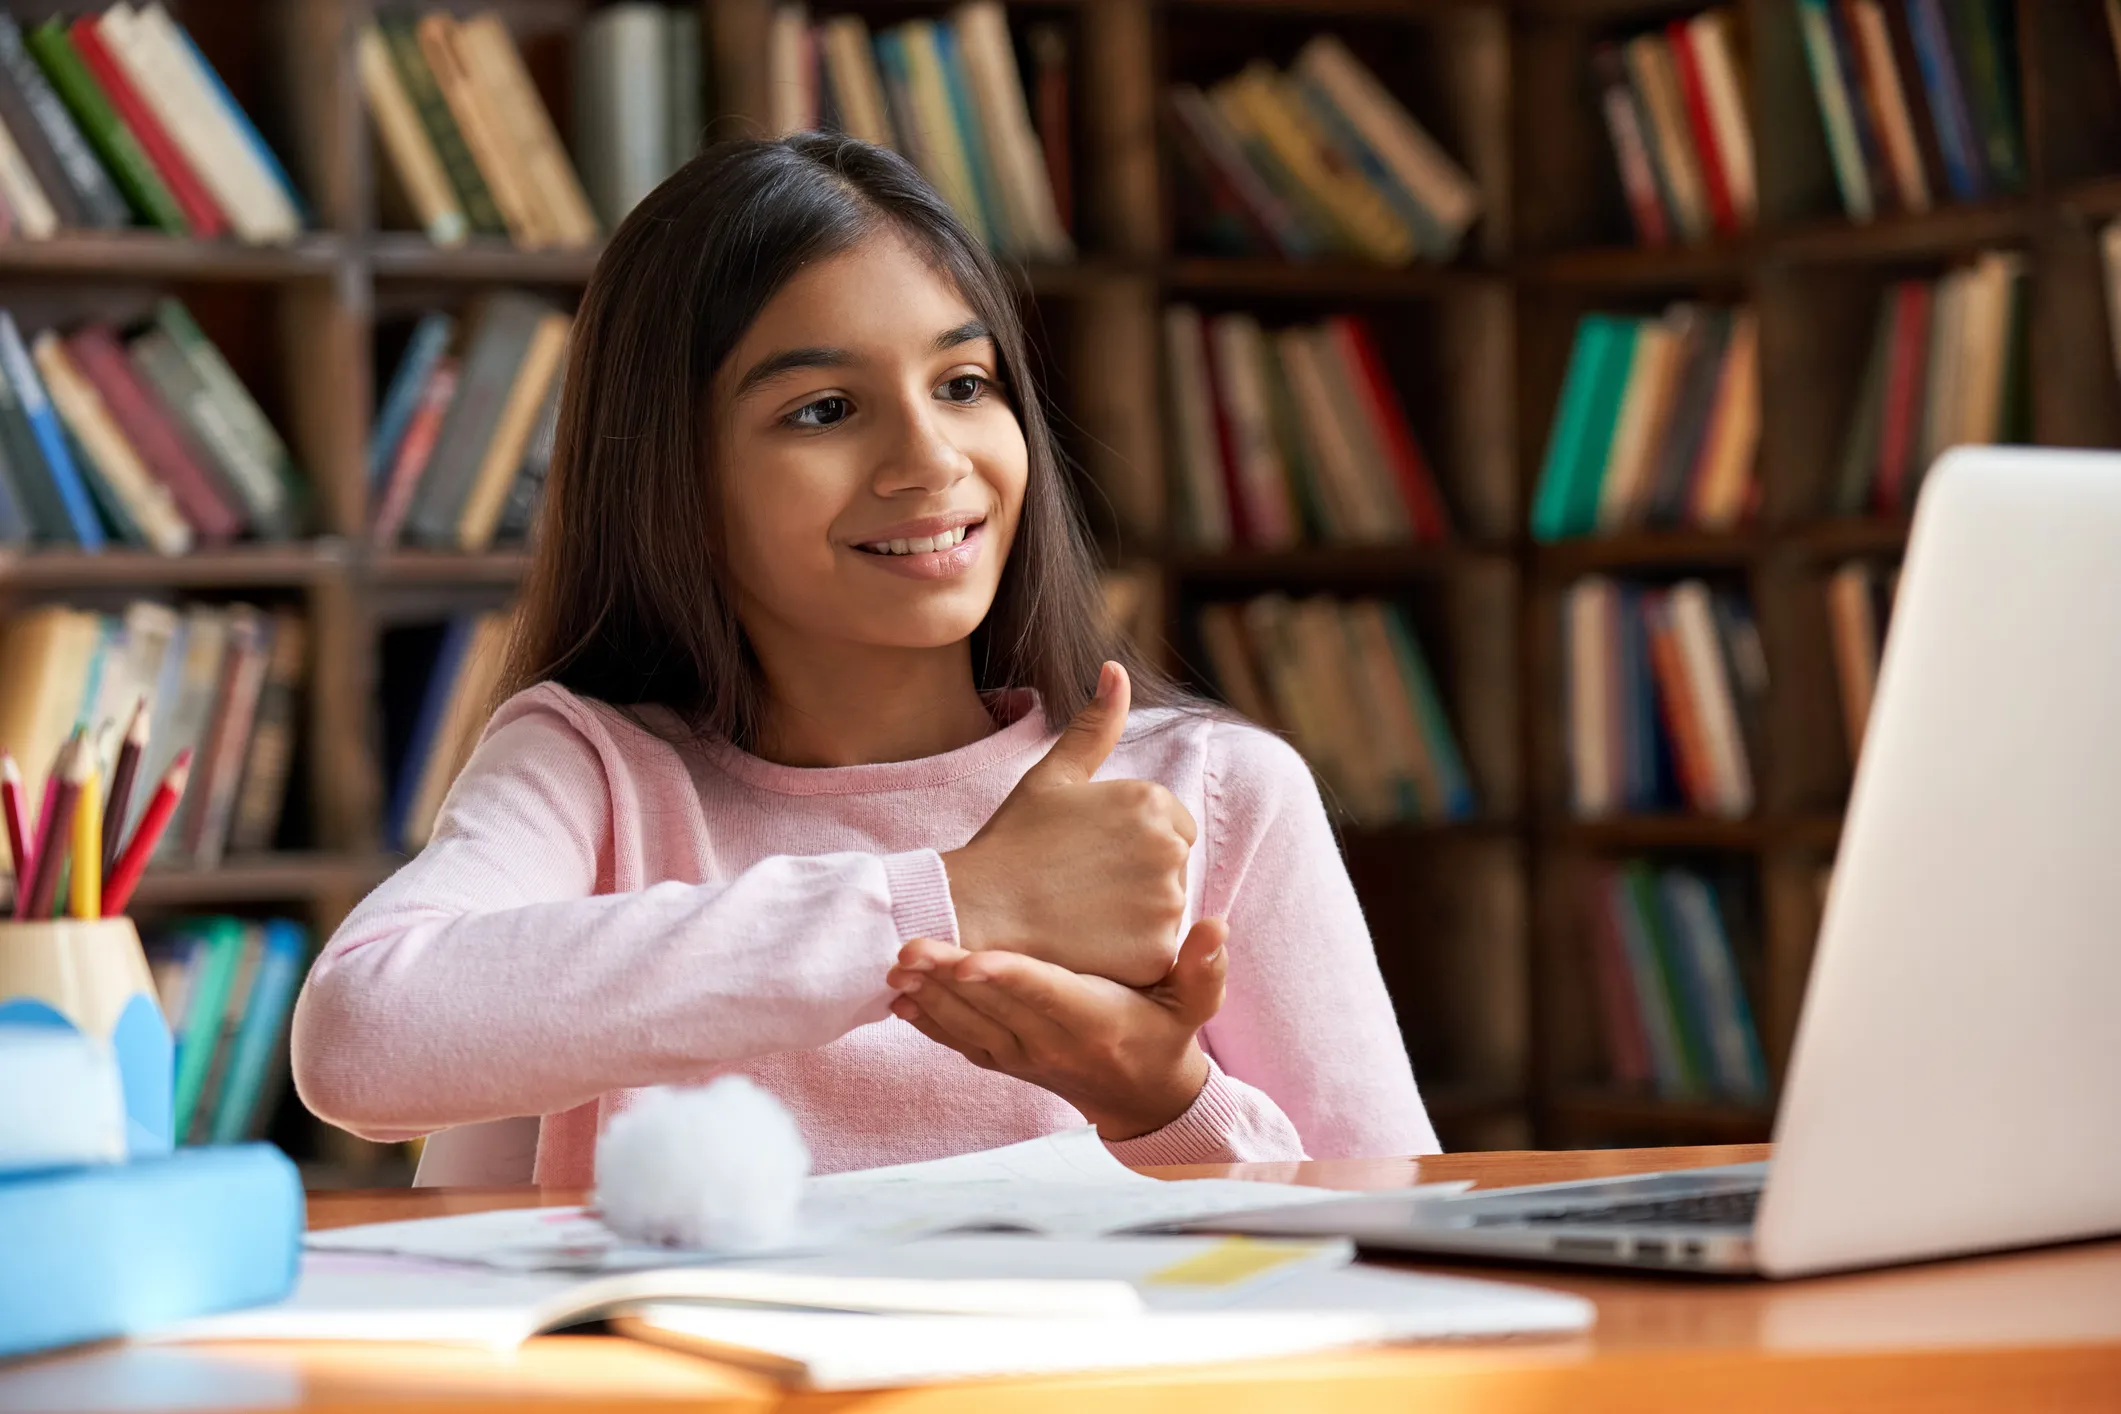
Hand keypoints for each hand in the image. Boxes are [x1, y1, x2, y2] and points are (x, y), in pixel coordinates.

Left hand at [885, 917, 1228, 1140]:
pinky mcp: (1005, 1062)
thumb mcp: (1196, 1005)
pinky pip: (961, 1044)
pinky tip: (901, 999)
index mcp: (1094, 1022)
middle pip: (992, 1007)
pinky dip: (930, 1023)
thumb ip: (1203, 967)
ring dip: (929, 997)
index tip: (970, 960)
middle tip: (908, 948)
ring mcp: (1024, 1057)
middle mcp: (1052, 1043)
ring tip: (895, 966)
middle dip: (947, 979)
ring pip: (968, 1026)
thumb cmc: (1167, 1035)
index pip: (1046, 995)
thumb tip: (1215, 926)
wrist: (1142, 1099)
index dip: (1007, 977)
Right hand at [942, 662, 1195, 986]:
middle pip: (1172, 868)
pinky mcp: (1154, 954)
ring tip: (1080, 913)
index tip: (1087, 854)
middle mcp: (1169, 848)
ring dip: (1134, 916)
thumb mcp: (1053, 776)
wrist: (976, 910)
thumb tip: (1116, 669)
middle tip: (1079, 884)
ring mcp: (1165, 904)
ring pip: (1165, 912)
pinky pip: (1156, 954)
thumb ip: (1095, 725)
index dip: (1128, 843)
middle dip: (1136, 878)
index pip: (1171, 826)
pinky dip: (1129, 954)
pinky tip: (1088, 945)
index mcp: (1152, 801)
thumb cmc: (1012, 841)